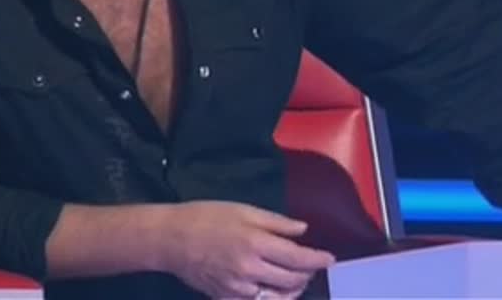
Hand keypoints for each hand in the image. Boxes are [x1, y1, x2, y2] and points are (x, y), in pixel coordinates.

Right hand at [155, 200, 334, 298]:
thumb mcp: (244, 211)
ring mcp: (238, 289)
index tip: (330, 259)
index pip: (298, 258)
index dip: (318, 260)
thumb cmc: (208, 217)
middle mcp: (251, 270)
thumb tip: (303, 230)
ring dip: (293, 291)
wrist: (171, 239)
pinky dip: (271, 298)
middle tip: (312, 266)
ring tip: (296, 280)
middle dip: (308, 275)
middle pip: (292, 282)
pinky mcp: (227, 299)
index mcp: (257, 244)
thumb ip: (276, 223)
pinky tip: (273, 289)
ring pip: (277, 299)